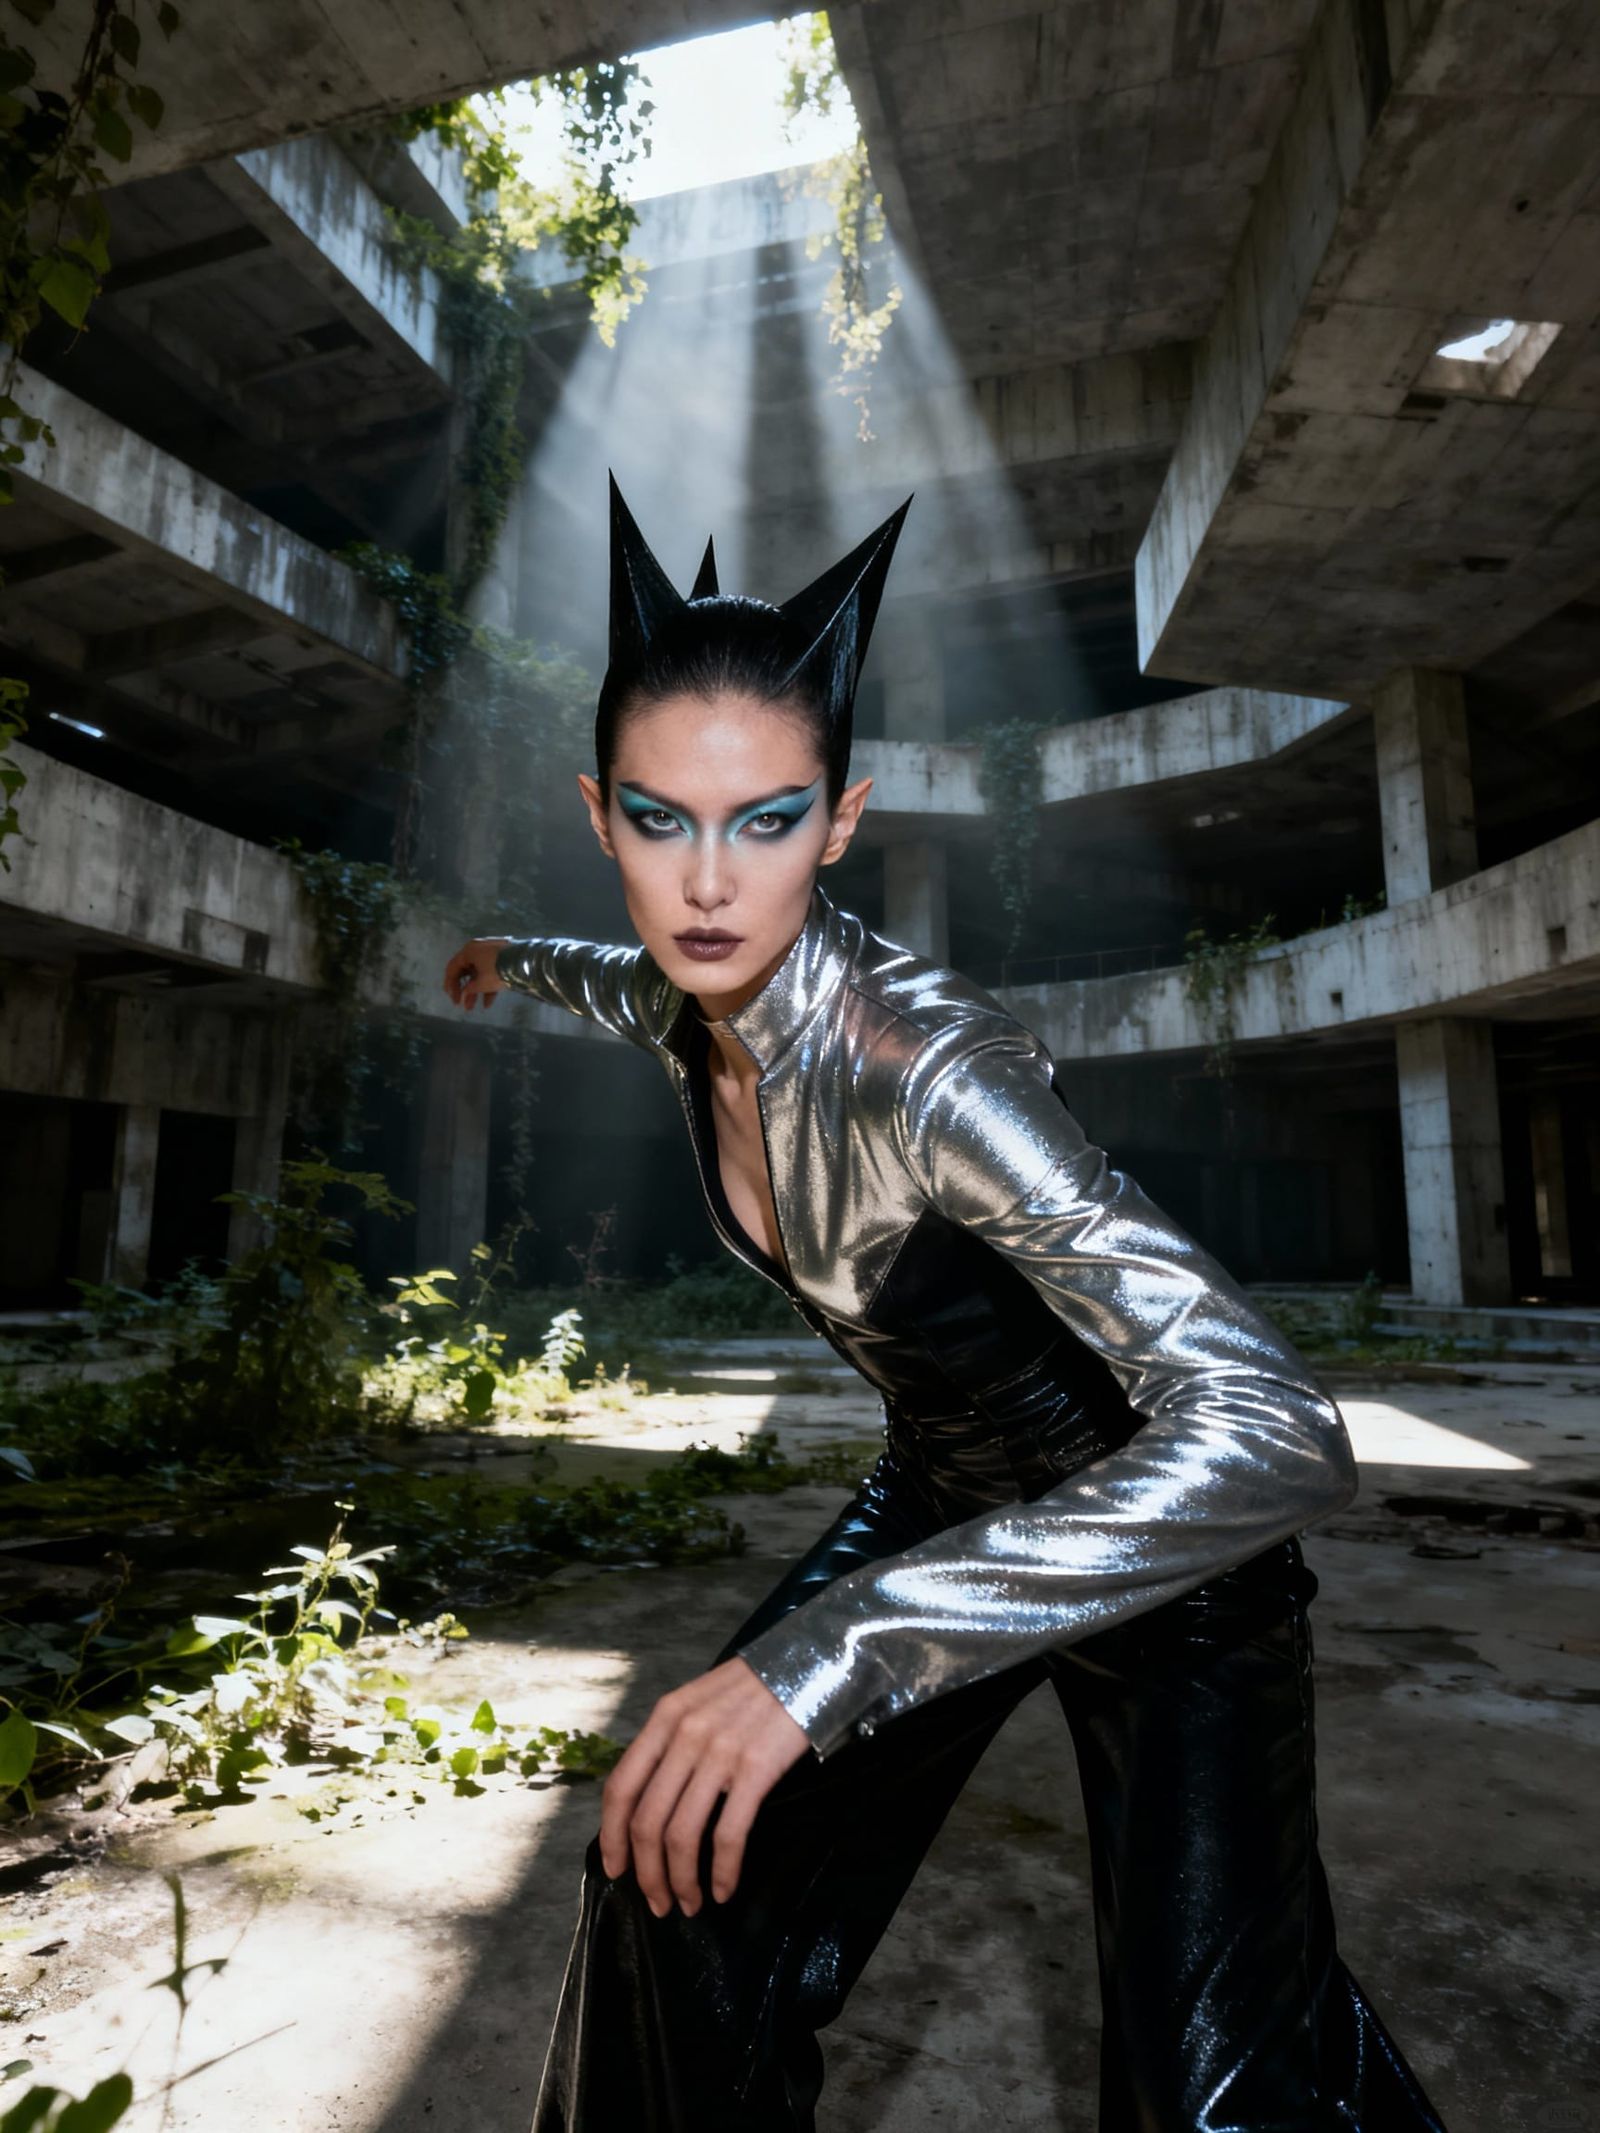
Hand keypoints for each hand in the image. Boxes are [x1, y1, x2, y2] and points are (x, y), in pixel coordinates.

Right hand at [442, 937, 509, 1010]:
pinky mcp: (502, 958)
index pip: (453, 968)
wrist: (524, 961)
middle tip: (461, 1005)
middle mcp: (478, 949)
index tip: (453, 999)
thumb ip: (469, 989)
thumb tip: (464, 993)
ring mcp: (491, 953)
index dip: (450, 985)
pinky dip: (488, 987)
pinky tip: (488, 1003)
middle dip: (464, 991)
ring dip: (475, 991)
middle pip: (466, 972)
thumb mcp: (481, 983)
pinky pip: (490, 972)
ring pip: (479, 974)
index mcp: (469, 951)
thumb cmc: (498, 970)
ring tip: (473, 1008)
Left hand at [599, 1654, 812, 1917]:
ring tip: (689, 1904)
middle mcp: (684, 1735)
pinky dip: (722, 1871)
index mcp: (664, 1717)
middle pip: (647, 1821)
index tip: (617, 1870)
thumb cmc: (754, 1687)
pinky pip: (728, 1834)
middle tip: (659, 1903)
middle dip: (648, 1874)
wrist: (808, 1662)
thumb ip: (672, 1740)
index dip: (612, 1837)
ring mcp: (719, 1752)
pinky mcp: (755, 1769)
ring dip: (681, 1881)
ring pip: (682, 1835)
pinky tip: (724, 1889)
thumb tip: (651, 1801)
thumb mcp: (700, 1701)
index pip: (621, 1787)